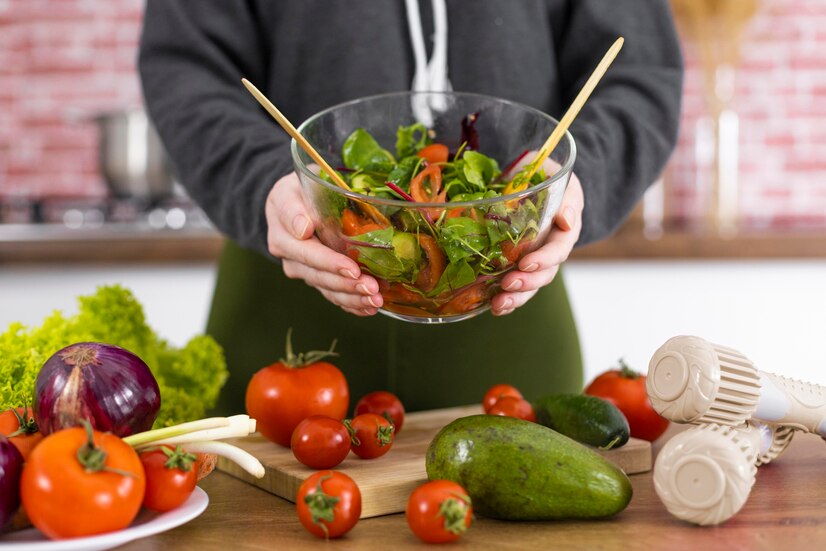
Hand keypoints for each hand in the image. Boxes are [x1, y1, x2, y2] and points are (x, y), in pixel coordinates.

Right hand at [265, 172, 382, 315]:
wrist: (292, 202)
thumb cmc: (298, 190)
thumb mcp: (292, 188)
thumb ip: (294, 206)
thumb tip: (303, 228)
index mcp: (282, 233)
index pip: (307, 252)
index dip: (330, 263)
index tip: (352, 269)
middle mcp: (289, 256)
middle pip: (318, 275)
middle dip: (347, 284)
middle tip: (373, 288)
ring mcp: (302, 270)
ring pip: (327, 288)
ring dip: (352, 297)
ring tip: (376, 300)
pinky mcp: (315, 278)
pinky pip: (332, 295)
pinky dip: (351, 304)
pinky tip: (369, 307)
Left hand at [490, 172, 583, 315]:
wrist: (531, 178)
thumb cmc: (543, 174)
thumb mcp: (555, 175)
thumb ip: (564, 194)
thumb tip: (567, 219)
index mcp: (565, 229)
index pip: (559, 249)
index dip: (544, 259)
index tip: (525, 263)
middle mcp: (551, 249)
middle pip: (545, 274)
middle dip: (527, 283)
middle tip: (507, 284)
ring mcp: (535, 260)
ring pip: (531, 286)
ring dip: (516, 297)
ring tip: (499, 304)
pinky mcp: (518, 265)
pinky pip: (516, 287)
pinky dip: (507, 299)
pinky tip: (493, 307)